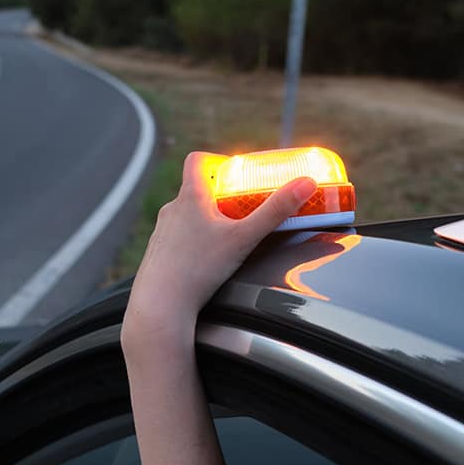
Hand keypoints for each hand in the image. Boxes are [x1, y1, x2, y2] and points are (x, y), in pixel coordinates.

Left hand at [122, 151, 315, 364]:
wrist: (161, 305)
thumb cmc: (198, 269)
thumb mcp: (244, 238)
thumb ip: (275, 211)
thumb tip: (306, 184)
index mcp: (189, 197)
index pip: (196, 160)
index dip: (215, 159)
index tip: (233, 170)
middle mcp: (171, 210)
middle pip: (195, 190)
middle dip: (219, 196)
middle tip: (241, 208)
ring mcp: (161, 232)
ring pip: (185, 216)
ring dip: (205, 220)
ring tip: (226, 237)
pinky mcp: (157, 253)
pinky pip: (177, 238)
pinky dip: (192, 242)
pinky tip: (205, 261)